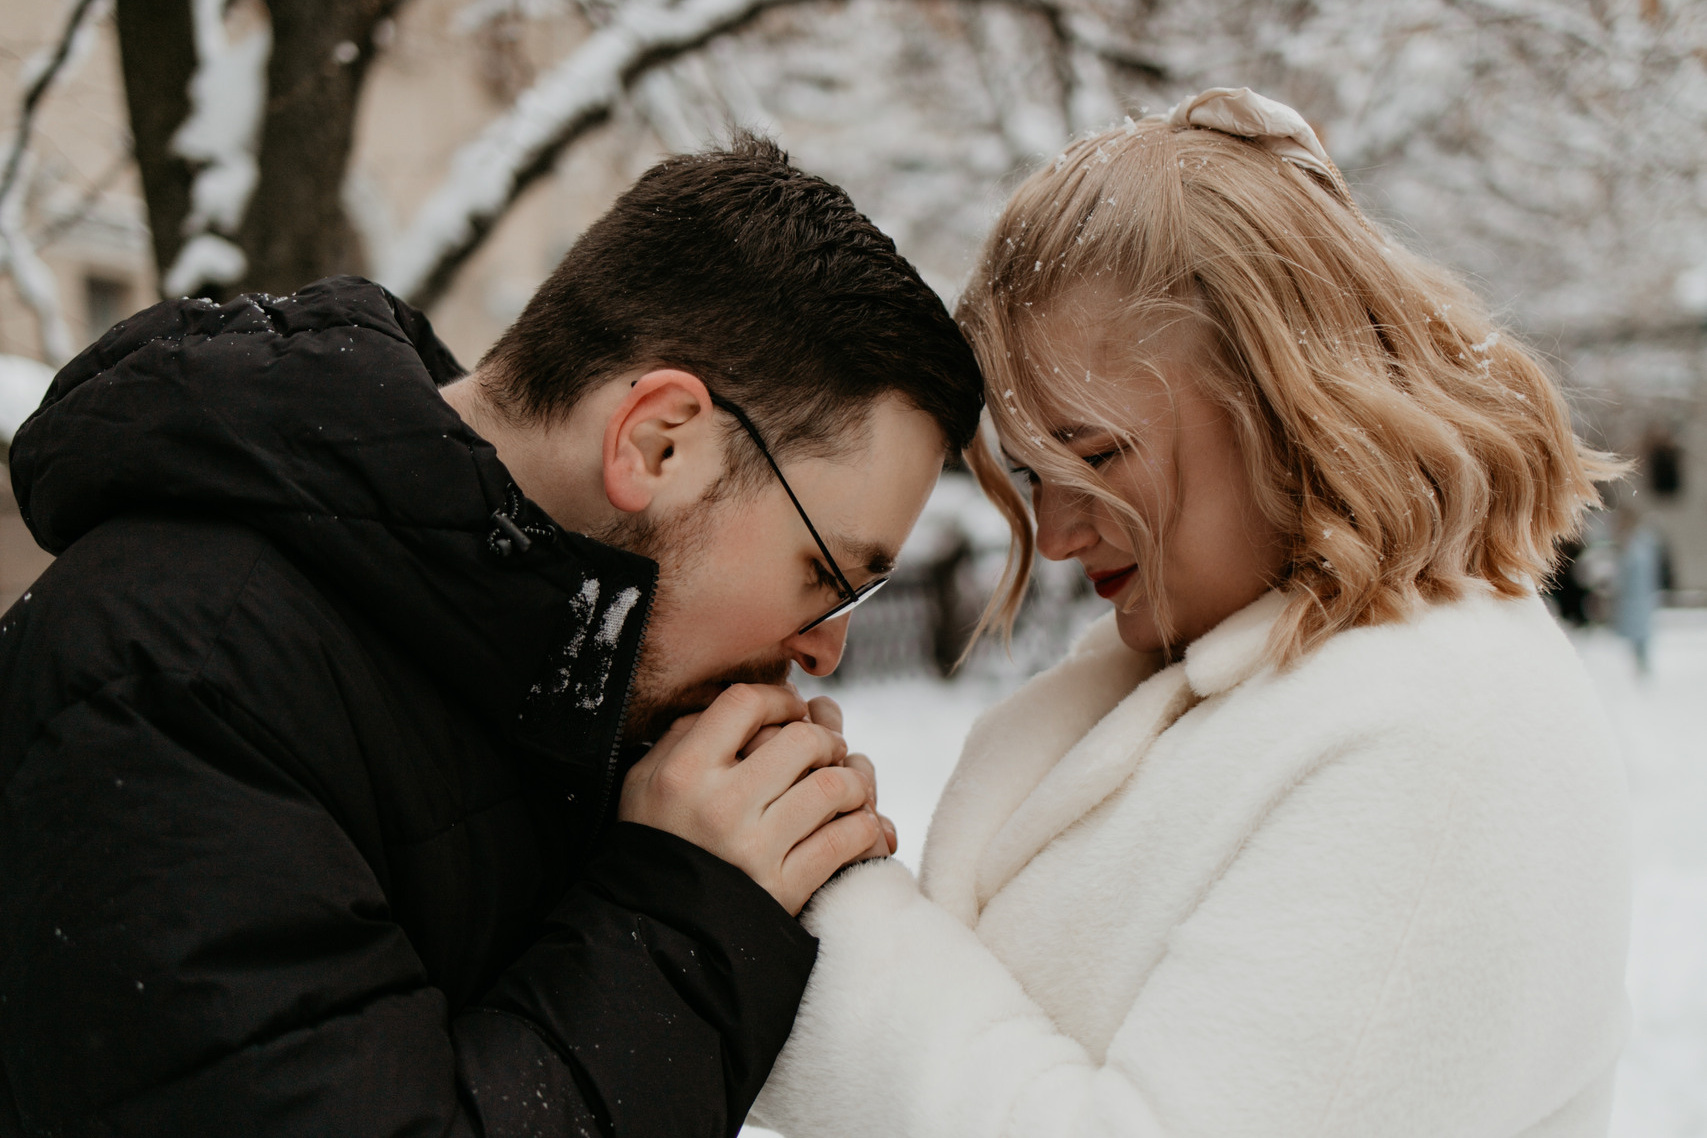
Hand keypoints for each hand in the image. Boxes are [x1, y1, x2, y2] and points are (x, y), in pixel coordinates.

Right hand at [618, 684, 883, 914]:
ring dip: (853, 780)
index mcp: (684, 772)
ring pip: (832, 787)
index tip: (792, 708)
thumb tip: (744, 703)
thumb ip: (684, 735)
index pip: (744, 704)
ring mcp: (754, 849)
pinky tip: (855, 822)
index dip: (779, 697)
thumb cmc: (656, 842)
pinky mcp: (782, 888)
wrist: (657, 930)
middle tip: (828, 748)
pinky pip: (844, 840)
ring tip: (847, 785)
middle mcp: (720, 806)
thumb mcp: (645, 782)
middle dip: (826, 738)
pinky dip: (863, 825)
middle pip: (801, 740)